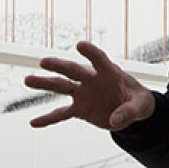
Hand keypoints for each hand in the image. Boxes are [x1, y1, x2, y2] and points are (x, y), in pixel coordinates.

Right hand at [25, 41, 155, 130]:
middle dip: (60, 66)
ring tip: (28, 79)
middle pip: (74, 71)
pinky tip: (34, 122)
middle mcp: (92, 80)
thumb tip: (115, 121)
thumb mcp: (140, 105)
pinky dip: (48, 118)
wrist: (132, 110)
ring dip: (45, 83)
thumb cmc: (137, 100)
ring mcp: (83, 94)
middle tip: (44, 61)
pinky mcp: (79, 109)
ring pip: (62, 87)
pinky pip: (61, 114)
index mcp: (110, 73)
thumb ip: (129, 111)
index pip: (100, 60)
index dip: (91, 52)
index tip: (80, 45)